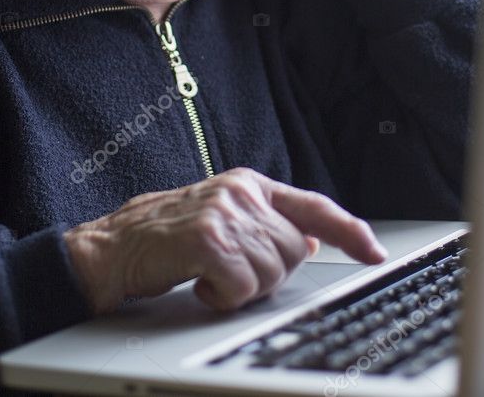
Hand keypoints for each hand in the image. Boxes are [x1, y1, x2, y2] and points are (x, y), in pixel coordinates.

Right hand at [63, 167, 387, 313]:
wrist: (109, 249)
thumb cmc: (165, 240)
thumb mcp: (222, 221)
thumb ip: (266, 227)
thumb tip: (309, 242)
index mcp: (250, 185)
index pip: (314, 206)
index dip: (348, 231)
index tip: (374, 252)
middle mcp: (242, 192)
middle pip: (294, 253)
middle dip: (267, 276)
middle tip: (228, 273)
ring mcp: (224, 213)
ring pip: (271, 273)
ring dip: (241, 289)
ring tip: (209, 275)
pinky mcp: (207, 239)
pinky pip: (242, 287)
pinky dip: (222, 298)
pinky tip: (199, 285)